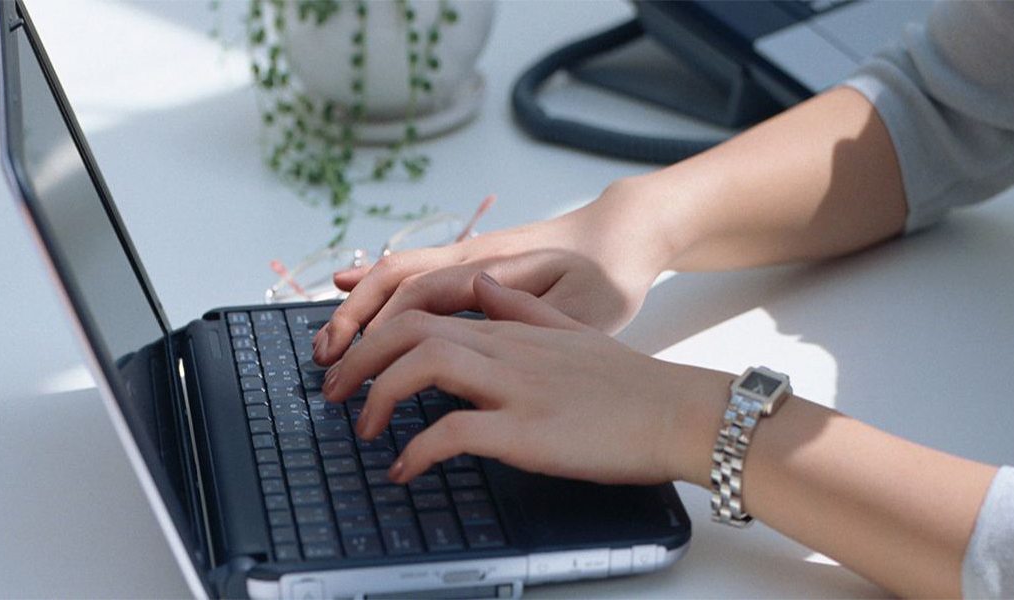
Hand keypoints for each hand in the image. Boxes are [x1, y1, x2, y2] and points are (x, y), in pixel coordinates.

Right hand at [310, 182, 677, 365]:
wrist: (621, 234)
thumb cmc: (608, 275)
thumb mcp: (585, 309)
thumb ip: (534, 318)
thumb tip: (477, 321)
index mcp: (490, 271)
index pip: (417, 298)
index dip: (380, 330)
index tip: (354, 365)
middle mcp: (467, 258)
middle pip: (391, 282)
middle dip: (352, 321)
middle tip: (324, 364)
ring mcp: (464, 259)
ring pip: (395, 276)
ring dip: (357, 308)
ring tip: (327, 346)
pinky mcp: (469, 266)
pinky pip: (410, 273)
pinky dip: (375, 287)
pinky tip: (348, 294)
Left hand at [318, 272, 729, 485]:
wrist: (682, 413)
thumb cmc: (631, 385)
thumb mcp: (570, 331)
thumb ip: (520, 306)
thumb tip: (481, 285)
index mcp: (511, 328)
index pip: (423, 311)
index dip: (375, 332)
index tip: (351, 361)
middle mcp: (506, 349)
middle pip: (409, 330)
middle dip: (358, 358)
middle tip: (332, 393)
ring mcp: (515, 387)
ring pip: (422, 366)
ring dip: (377, 396)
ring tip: (361, 429)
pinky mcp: (526, 431)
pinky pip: (452, 432)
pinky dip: (417, 450)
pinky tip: (404, 469)